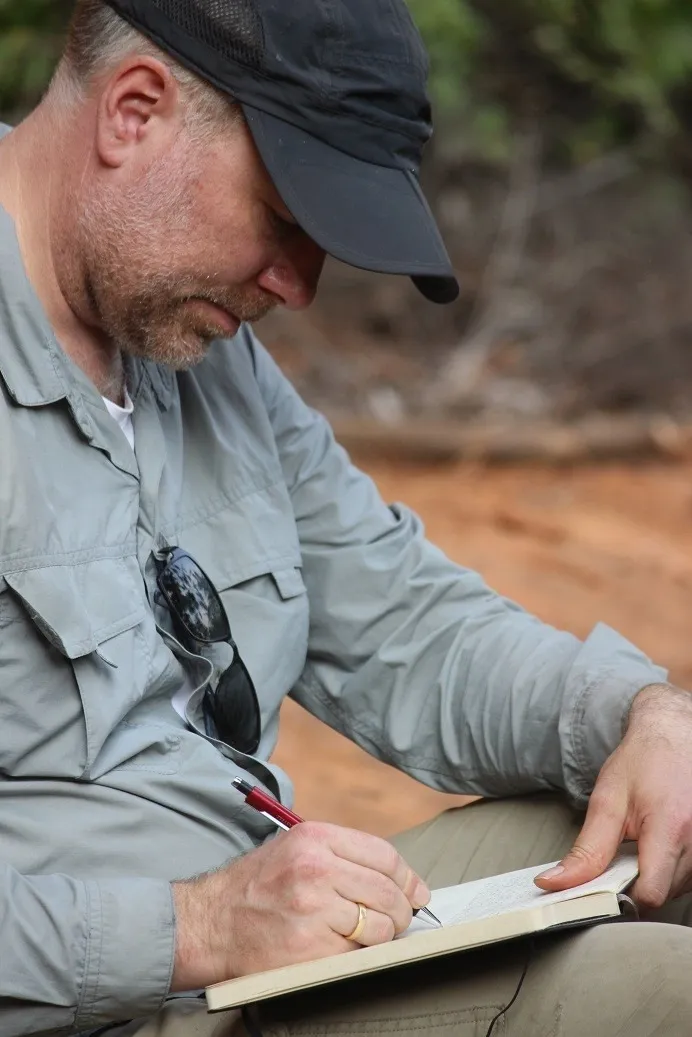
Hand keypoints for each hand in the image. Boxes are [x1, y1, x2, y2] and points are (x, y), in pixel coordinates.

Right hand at [171, 821, 430, 989]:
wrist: (210, 922)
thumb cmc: (256, 886)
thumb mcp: (296, 848)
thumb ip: (344, 855)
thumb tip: (401, 878)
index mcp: (315, 838)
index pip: (384, 855)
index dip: (407, 877)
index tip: (416, 892)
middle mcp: (316, 868)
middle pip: (387, 892)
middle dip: (401, 911)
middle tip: (398, 920)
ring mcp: (313, 909)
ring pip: (378, 926)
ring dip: (381, 936)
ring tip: (364, 935)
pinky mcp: (309, 947)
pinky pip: (356, 954)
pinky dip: (356, 955)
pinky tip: (338, 947)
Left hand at [535, 683, 691, 908]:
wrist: (674, 735)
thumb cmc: (643, 762)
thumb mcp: (606, 801)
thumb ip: (585, 849)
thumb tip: (555, 883)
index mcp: (671, 828)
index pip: (651, 893)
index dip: (623, 897)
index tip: (602, 887)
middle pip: (663, 894)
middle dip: (635, 884)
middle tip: (619, 855)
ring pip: (676, 889)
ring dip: (653, 876)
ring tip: (641, 843)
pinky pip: (687, 877)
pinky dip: (668, 869)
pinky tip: (657, 846)